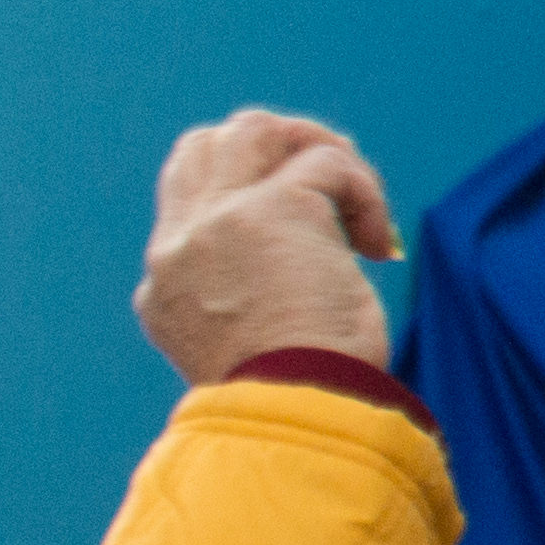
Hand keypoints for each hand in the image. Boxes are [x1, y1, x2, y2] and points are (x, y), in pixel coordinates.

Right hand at [137, 108, 400, 382]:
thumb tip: (323, 262)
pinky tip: (381, 248)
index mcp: (163, 287)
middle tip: (333, 187)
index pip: (187, 207)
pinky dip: (367, 196)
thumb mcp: (251, 351)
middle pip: (206, 146)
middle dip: (274, 151)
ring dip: (316, 147)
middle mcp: (177, 245)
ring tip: (357, 199)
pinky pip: (330, 164)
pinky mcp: (274, 208)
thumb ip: (255, 300)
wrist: (290, 415)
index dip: (249, 201)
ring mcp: (218, 221)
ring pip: (254, 129)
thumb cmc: (291, 402)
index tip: (307, 241)